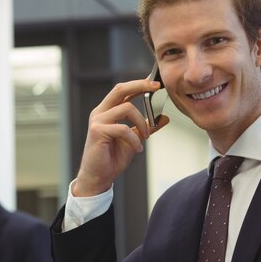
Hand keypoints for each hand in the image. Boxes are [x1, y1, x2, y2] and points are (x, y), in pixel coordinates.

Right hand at [72, 78, 168, 196]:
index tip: (155, 84)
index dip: (138, 84)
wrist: (99, 177)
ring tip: (145, 137)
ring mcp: (97, 121)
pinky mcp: (98, 131)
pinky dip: (134, 139)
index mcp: (107, 111)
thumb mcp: (134, 139)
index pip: (122, 91)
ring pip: (126, 108)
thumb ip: (146, 127)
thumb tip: (163, 118)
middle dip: (140, 85)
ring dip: (142, 123)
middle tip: (156, 88)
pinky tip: (137, 148)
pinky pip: (123, 128)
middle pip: (120, 89)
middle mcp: (100, 112)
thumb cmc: (112, 158)